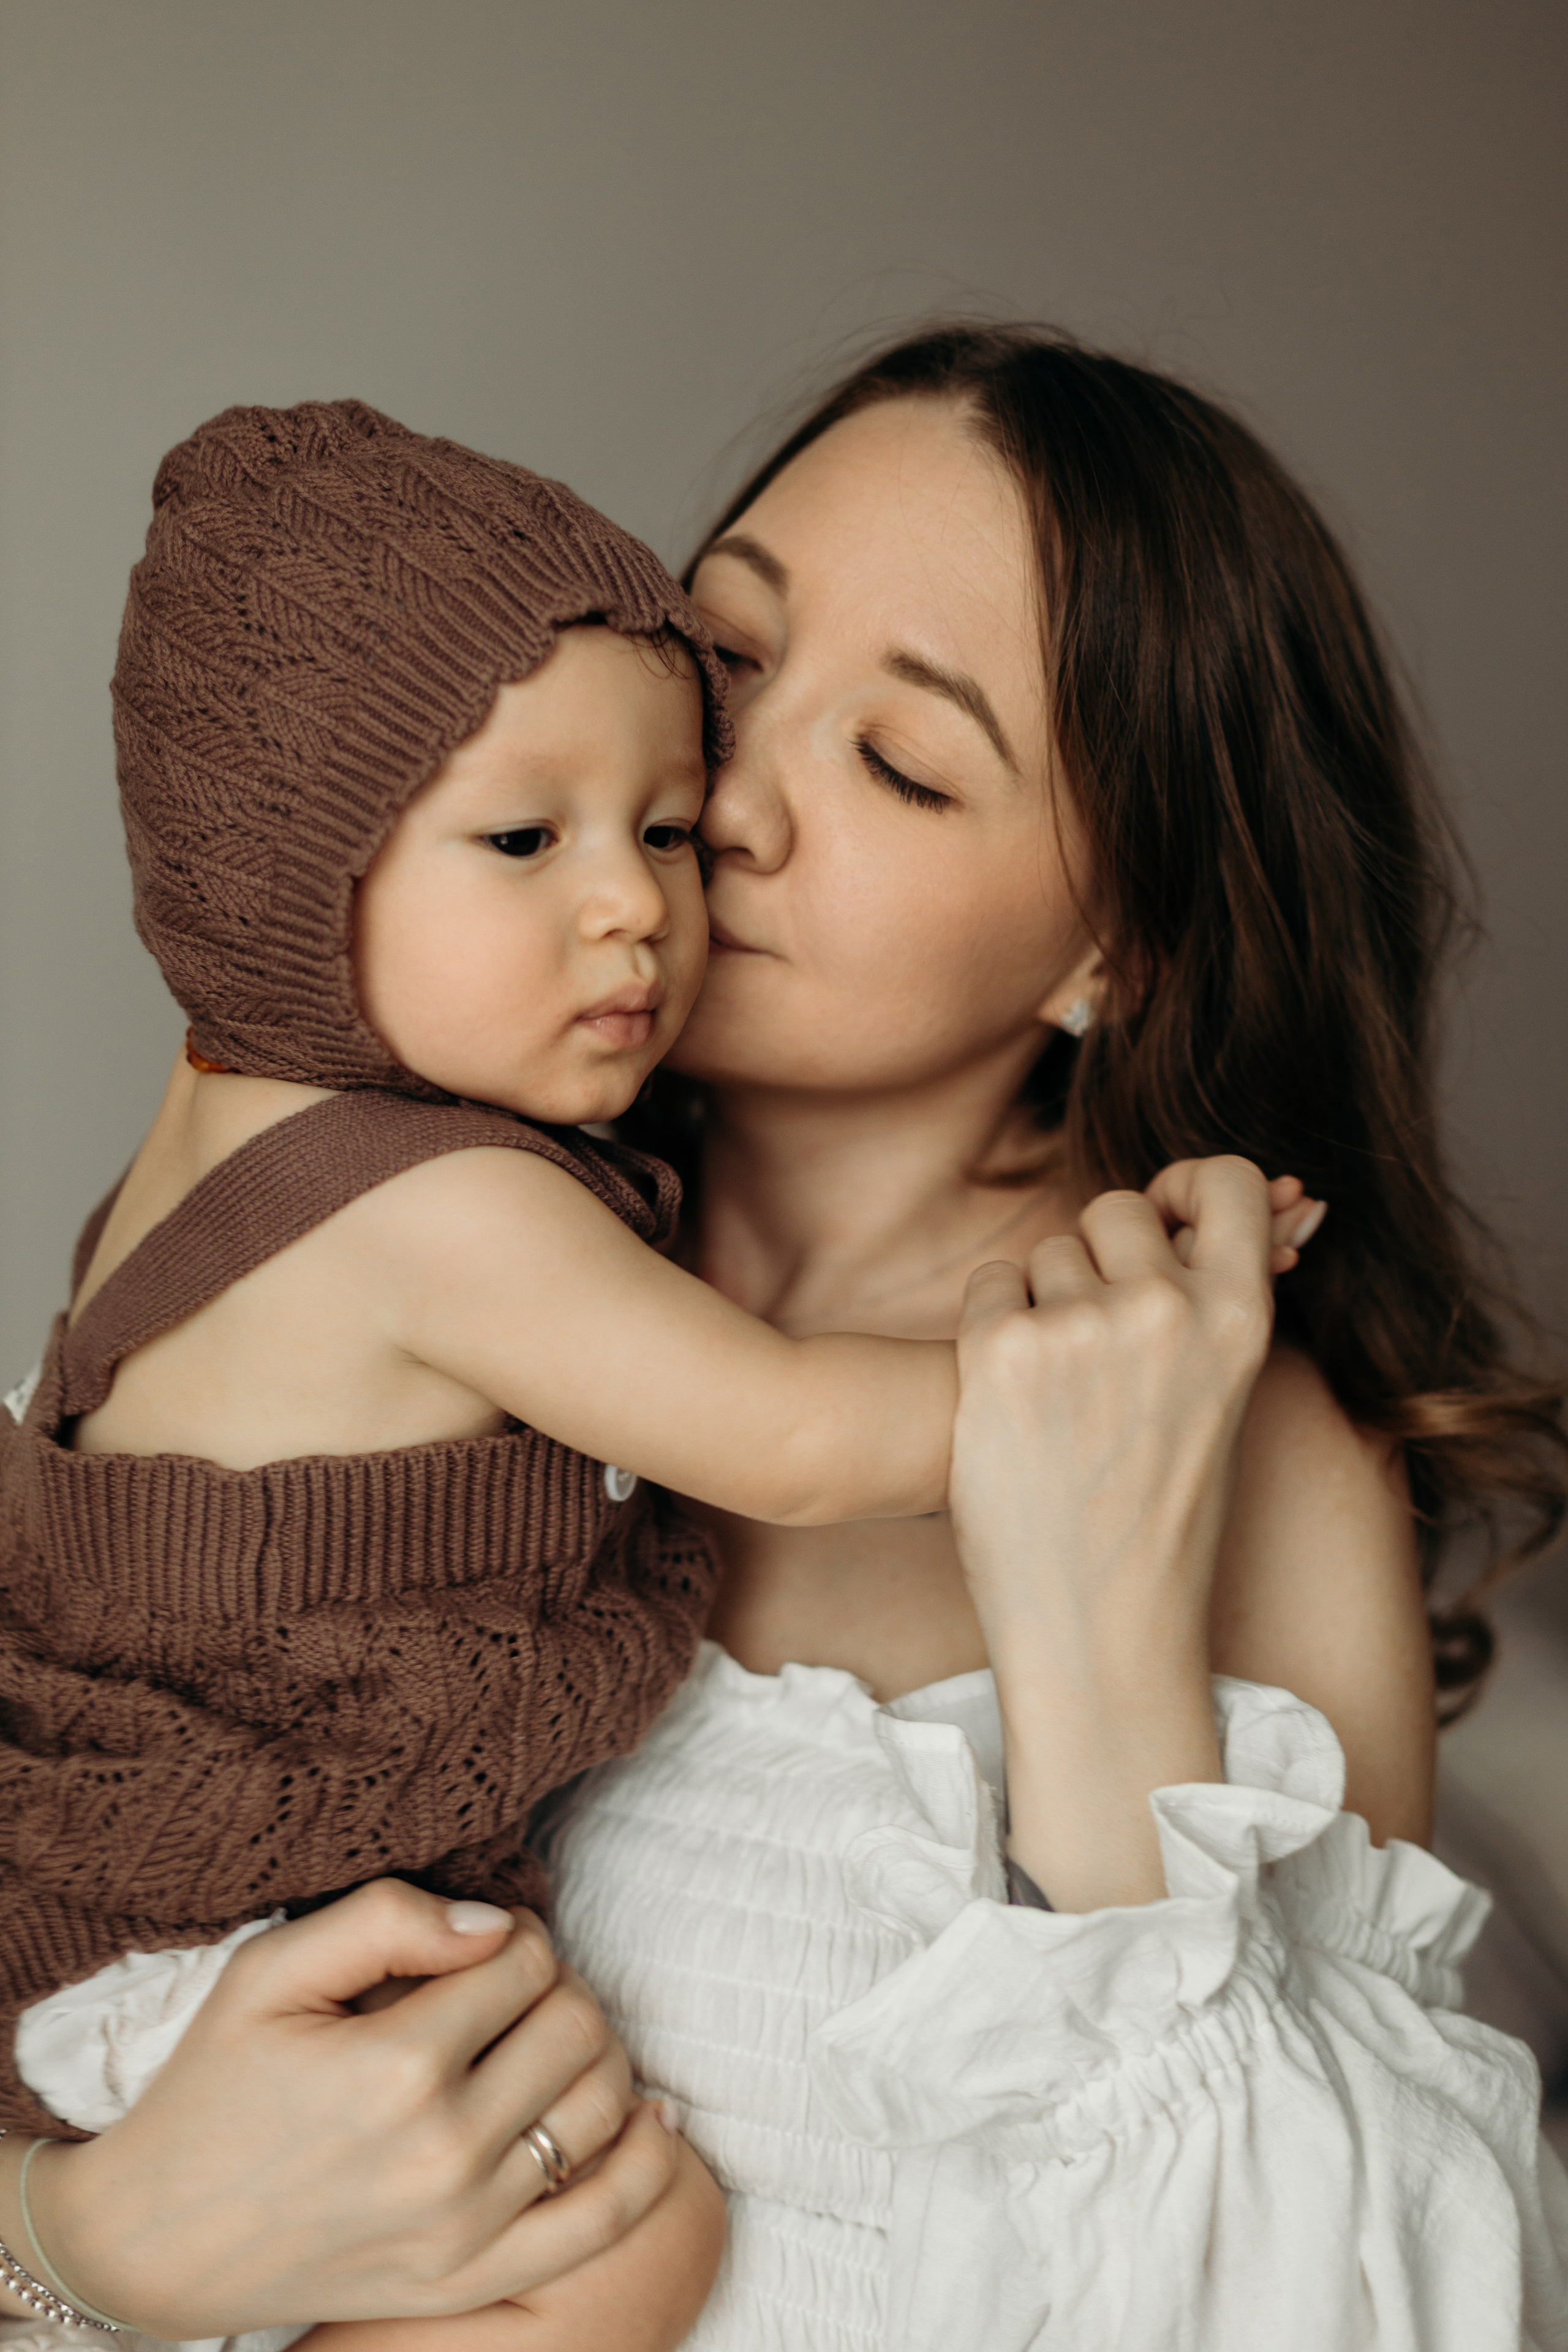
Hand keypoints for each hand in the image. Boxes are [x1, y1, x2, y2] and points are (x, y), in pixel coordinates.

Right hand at [8, 1882, 678, 2339]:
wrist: (158, 2238)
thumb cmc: (215, 2087)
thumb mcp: (270, 1972)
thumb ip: (386, 1919)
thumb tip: (493, 1925)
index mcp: (397, 2064)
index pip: (526, 1962)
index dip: (516, 1936)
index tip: (483, 1946)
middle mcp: (444, 2151)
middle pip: (576, 2025)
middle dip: (556, 1988)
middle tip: (509, 1992)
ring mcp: (466, 2228)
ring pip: (604, 2106)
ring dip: (595, 2057)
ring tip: (545, 2045)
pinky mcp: (472, 2281)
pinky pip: (606, 2220)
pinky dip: (648, 2162)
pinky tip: (653, 2116)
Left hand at [949, 1157, 1286, 1908]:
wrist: (1099, 1627)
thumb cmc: (1161, 1523)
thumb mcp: (1221, 1403)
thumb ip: (1214, 1305)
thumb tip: (1237, 1206)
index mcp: (1238, 1322)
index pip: (1228, 1181)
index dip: (1188, 1184)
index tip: (1164, 1214)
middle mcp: (1165, 1310)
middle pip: (1115, 1209)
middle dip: (1099, 1255)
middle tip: (1096, 1337)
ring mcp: (1079, 1327)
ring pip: (1050, 1254)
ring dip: (1044, 1303)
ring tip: (1061, 1397)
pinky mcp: (1000, 1351)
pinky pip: (992, 1284)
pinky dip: (993, 1327)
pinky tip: (1011, 1396)